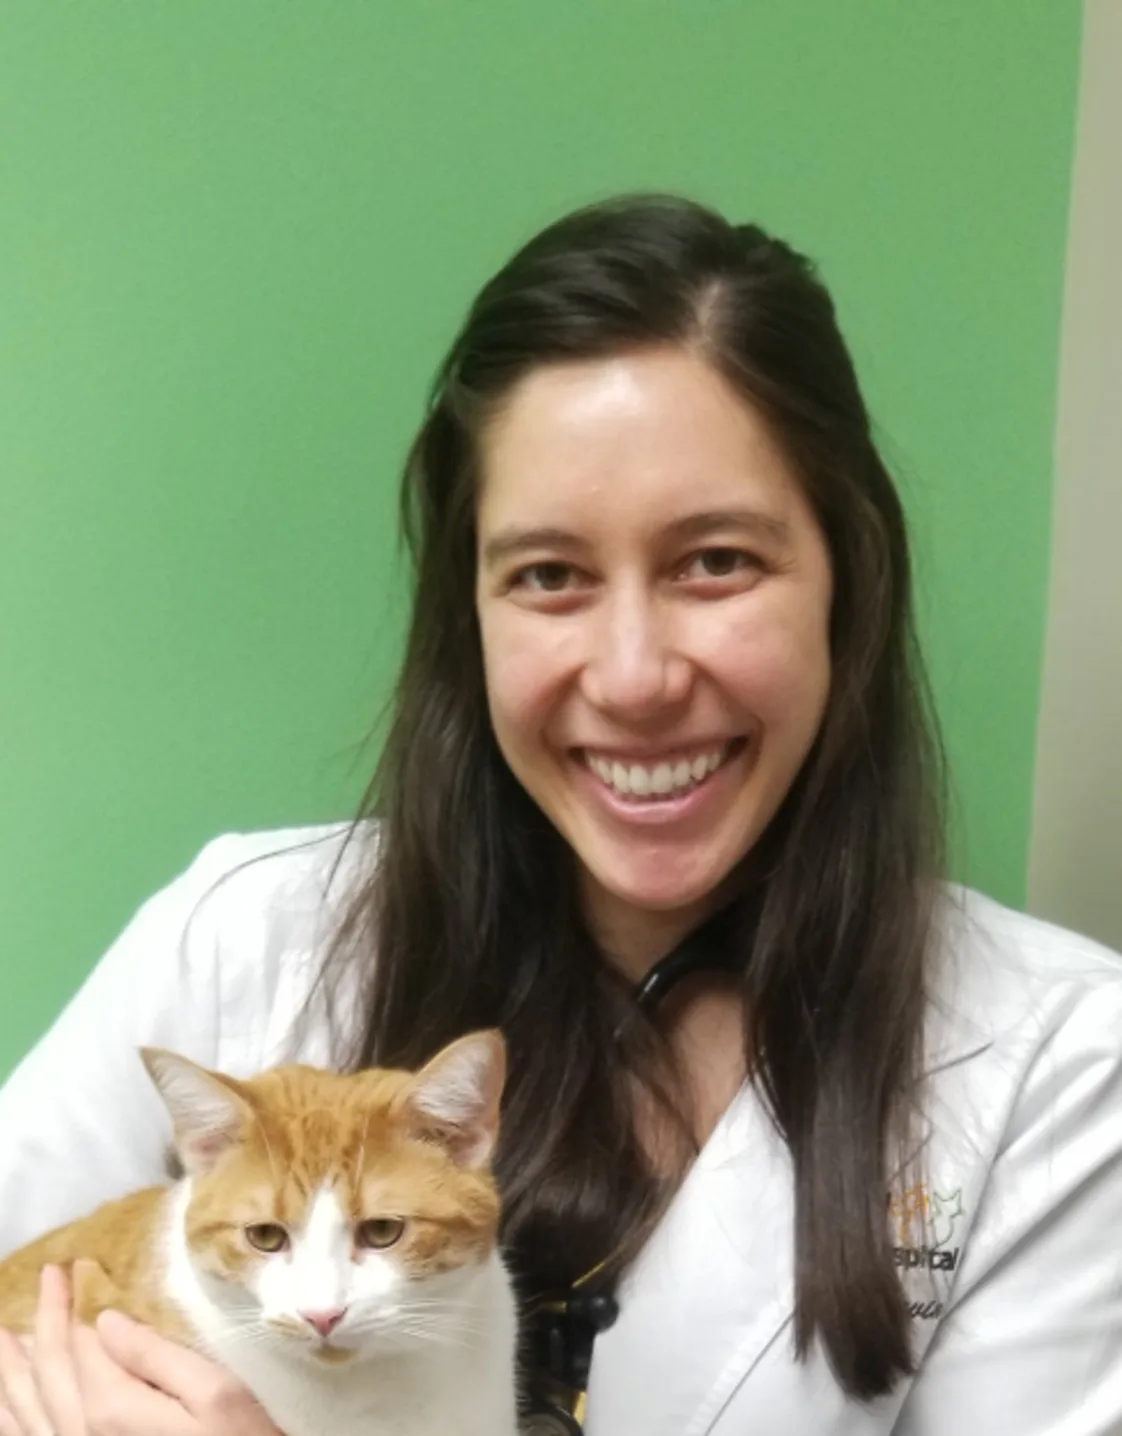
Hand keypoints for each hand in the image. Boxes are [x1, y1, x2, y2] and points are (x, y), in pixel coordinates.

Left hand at [0, 1266, 280, 1435]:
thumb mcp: (214, 1391)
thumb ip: (155, 1355)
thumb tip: (108, 1319)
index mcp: (114, 1407)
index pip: (83, 1341)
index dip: (76, 1302)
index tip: (74, 1266)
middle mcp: (85, 1435)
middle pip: (52, 1369)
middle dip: (45, 1320)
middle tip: (48, 1276)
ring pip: (30, 1410)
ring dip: (14, 1370)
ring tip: (6, 1336)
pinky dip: (13, 1421)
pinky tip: (8, 1408)